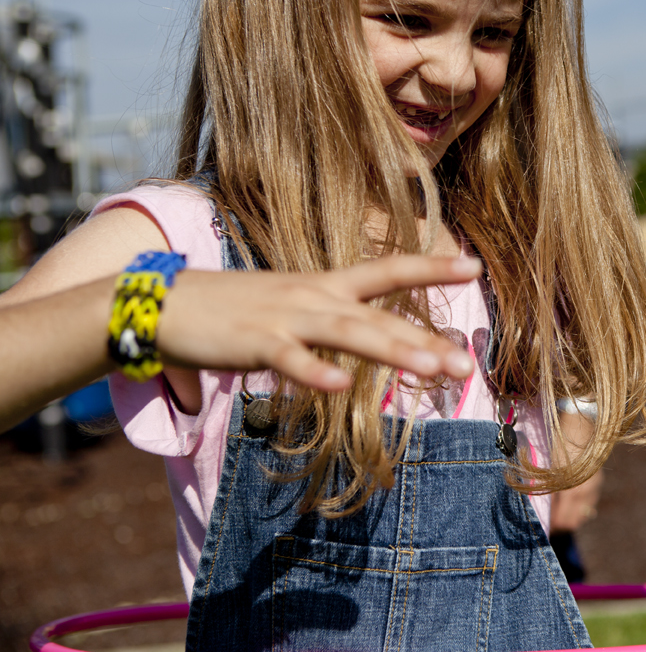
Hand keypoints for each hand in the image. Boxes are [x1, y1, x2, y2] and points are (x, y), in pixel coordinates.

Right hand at [156, 255, 481, 391]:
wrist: (165, 303)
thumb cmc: (238, 310)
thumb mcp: (296, 306)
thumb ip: (336, 320)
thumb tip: (376, 335)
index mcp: (326, 286)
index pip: (388, 270)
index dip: (430, 266)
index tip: (474, 264)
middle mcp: (314, 297)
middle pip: (380, 317)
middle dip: (425, 342)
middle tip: (467, 363)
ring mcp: (286, 318)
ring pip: (347, 334)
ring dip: (392, 352)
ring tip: (431, 369)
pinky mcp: (255, 342)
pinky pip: (289, 360)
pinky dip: (314, 373)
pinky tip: (340, 388)